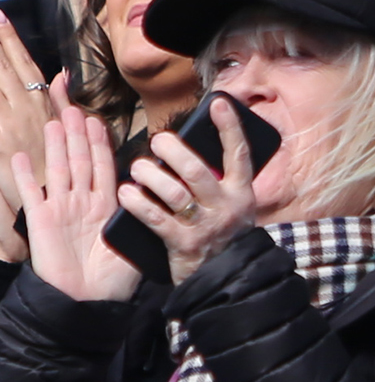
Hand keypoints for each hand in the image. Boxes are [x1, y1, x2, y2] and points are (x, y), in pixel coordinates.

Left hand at [0, 13, 57, 212]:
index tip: (1, 18)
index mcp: (40, 104)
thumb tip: (61, 76)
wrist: (43, 199)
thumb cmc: (55, 165)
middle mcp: (22, 108)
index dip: (10, 40)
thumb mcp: (67, 129)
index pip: (23, 63)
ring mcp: (5, 122)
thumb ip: (60, 100)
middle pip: (2, 67)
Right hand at [13, 109, 139, 301]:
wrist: (87, 302)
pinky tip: (21, 156)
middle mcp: (82, 203)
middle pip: (80, 162)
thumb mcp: (135, 241)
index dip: (100, 144)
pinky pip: (32, 194)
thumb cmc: (114, 279)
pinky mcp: (40, 223)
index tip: (98, 121)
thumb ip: (141, 216)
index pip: (103, 166)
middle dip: (78, 136)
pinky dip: (25, 175)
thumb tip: (161, 194)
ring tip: (54, 122)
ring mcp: (60, 210)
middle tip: (74, 110)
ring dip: (57, 146)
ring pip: (59, 170)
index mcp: (106, 205)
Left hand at [118, 98, 256, 284]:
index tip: (218, 103)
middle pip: (197, 171)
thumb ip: (220, 181)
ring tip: (137, 167)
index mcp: (242, 193)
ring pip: (174, 193)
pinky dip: (138, 203)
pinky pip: (156, 218)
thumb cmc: (222, 234)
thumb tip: (190, 149)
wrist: (224, 278)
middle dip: (173, 151)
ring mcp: (204, 226)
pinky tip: (126, 193)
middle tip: (157, 141)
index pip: (239, 153)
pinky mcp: (183, 245)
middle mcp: (226, 207)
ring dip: (150, 175)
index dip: (229, 127)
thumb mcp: (233, 206)